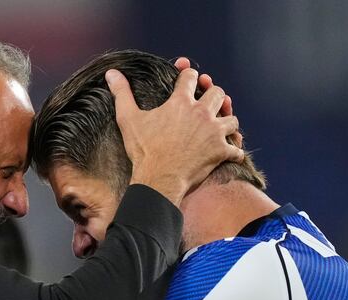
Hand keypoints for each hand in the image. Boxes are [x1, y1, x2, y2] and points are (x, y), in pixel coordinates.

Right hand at [106, 63, 242, 204]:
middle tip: (208, 101)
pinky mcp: (220, 152)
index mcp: (180, 102)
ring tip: (220, 126)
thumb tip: (112, 73)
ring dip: (227, 122)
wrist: (158, 179)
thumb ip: (122, 94)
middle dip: (214, 95)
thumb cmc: (143, 150)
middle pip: (218, 93)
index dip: (188, 74)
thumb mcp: (128, 119)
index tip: (187, 76)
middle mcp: (201, 113)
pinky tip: (228, 152)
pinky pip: (235, 149)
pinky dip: (233, 151)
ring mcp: (214, 132)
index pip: (189, 77)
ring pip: (232, 119)